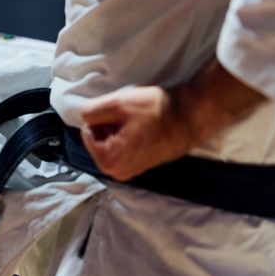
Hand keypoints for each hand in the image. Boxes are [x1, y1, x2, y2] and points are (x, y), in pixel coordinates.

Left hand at [79, 86, 196, 181]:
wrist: (190, 117)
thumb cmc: (157, 111)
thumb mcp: (117, 103)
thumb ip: (90, 111)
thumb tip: (84, 119)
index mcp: (108, 160)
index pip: (87, 130)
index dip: (103, 118)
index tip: (123, 116)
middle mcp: (117, 172)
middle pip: (98, 138)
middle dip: (110, 125)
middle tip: (132, 119)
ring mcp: (129, 171)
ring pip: (110, 141)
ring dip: (119, 129)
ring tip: (140, 123)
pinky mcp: (139, 166)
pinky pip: (123, 147)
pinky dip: (129, 135)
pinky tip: (145, 129)